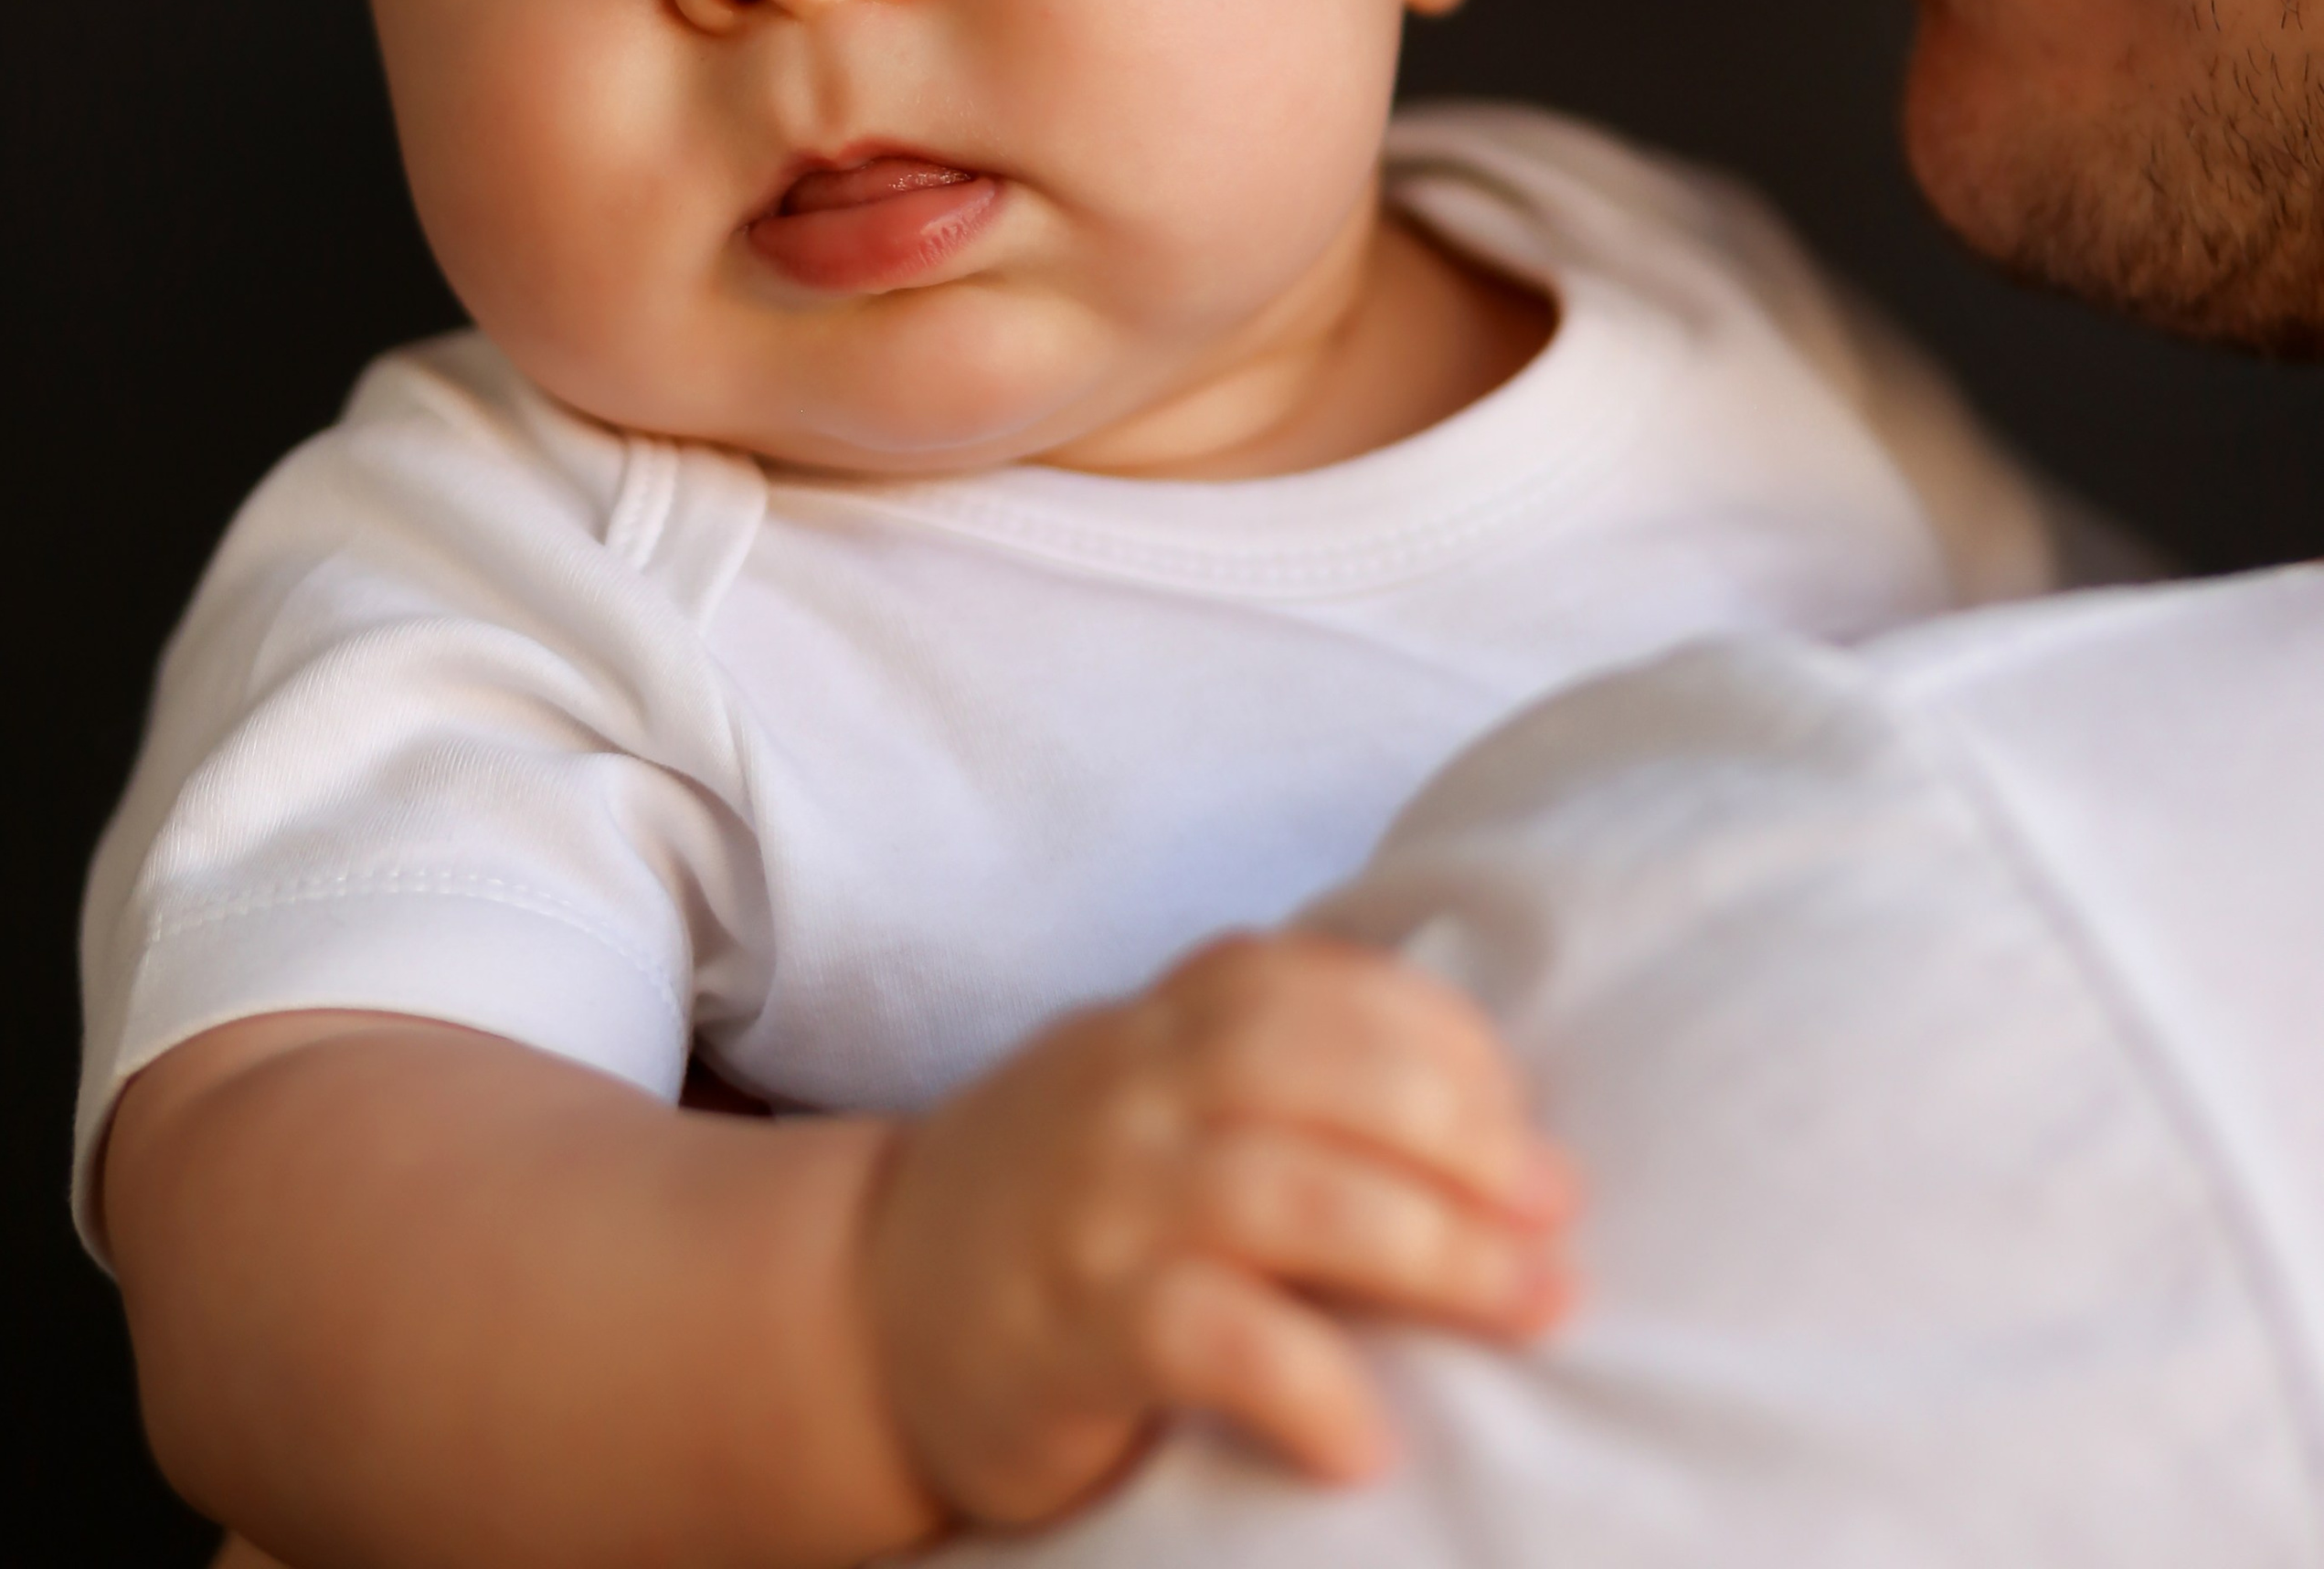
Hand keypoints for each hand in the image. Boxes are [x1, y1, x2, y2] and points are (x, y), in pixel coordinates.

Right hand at [862, 929, 1573, 1528]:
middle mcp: (1124, 1089)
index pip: (1318, 981)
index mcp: (1158, 1024)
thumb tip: (1486, 1113)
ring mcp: (1092, 1205)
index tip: (1525, 1114)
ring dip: (1429, 1247)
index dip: (1441, 1037)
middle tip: (1557, 1213)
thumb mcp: (1151, 1095)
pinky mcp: (1067, 1332)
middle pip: (1317, 1069)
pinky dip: (1304, 1381)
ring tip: (1528, 1305)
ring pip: (1281, 1191)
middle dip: (1461, 1133)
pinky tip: (1369, 1440)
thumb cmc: (1059, 1202)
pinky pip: (1204, 1339)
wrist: (863, 1308)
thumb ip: (1273, 1073)